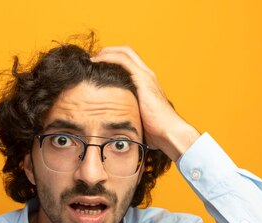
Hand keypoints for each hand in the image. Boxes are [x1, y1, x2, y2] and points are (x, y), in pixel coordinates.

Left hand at [91, 46, 199, 160]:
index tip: (98, 65)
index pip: (129, 61)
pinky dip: (109, 57)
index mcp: (147, 83)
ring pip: (124, 52)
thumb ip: (128, 112)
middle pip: (127, 52)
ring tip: (93, 58)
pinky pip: (123, 60)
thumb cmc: (155, 130)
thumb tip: (115, 121)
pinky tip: (97, 61)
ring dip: (107, 52)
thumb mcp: (138, 116)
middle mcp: (147, 75)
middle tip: (94, 58)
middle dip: (109, 51)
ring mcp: (146, 76)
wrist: (168, 132)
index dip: (114, 58)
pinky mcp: (142, 79)